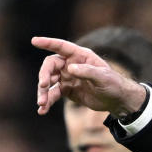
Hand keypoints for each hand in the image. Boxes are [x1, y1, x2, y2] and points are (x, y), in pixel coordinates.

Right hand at [31, 36, 147, 117]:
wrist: (117, 100)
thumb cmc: (113, 84)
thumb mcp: (103, 77)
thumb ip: (88, 71)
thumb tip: (69, 68)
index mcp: (80, 56)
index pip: (61, 47)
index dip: (48, 43)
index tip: (34, 41)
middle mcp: (70, 65)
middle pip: (50, 66)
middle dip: (44, 75)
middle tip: (43, 85)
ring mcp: (67, 78)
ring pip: (48, 82)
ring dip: (43, 92)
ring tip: (41, 104)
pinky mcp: (67, 91)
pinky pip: (53, 95)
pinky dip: (47, 102)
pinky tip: (42, 111)